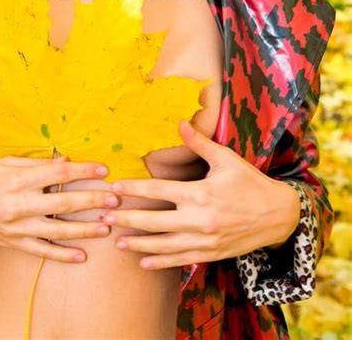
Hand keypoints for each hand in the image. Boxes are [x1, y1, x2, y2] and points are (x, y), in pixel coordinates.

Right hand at [0, 156, 120, 263]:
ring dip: (84, 229)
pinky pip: (41, 251)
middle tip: (114, 199)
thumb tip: (64, 161)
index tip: (103, 169)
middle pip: (63, 203)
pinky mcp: (13, 243)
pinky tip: (81, 256)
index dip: (82, 170)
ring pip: (57, 231)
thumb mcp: (2, 163)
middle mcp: (18, 205)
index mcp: (16, 180)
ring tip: (106, 227)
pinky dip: (61, 255)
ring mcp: (16, 227)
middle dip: (91, 200)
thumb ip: (34, 164)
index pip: (57, 174)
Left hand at [101, 120, 300, 269]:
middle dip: (128, 218)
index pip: (159, 190)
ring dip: (138, 244)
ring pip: (164, 245)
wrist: (278, 215)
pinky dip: (160, 262)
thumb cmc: (250, 183)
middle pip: (154, 221)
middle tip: (105, 216)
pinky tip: (143, 261)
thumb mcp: (226, 160)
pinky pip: (180, 260)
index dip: (134, 189)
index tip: (114, 188)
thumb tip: (180, 123)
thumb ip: (200, 144)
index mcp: (200, 193)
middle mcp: (199, 219)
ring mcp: (205, 240)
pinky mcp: (211, 254)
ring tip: (117, 241)